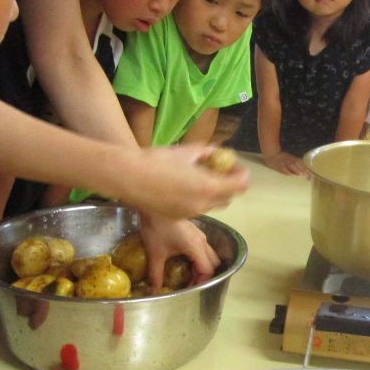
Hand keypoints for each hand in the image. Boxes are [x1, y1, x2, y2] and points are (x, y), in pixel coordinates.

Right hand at [116, 145, 248, 219]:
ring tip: (201, 178)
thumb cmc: (155, 160)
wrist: (127, 177)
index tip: (236, 167)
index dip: (242, 175)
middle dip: (229, 185)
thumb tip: (214, 152)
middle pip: (228, 198)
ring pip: (212, 205)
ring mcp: (190, 214)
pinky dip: (198, 200)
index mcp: (207, 186)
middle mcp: (202, 204)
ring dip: (213, 193)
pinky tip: (184, 187)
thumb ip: (205, 152)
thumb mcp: (185, 151)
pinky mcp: (176, 218)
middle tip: (221, 172)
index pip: (240, 185)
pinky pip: (196, 209)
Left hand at [139, 215, 220, 289]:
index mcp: (196, 247)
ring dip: (202, 266)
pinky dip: (199, 258)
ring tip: (187, 273)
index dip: (200, 282)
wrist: (153, 205)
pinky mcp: (195, 232)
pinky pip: (204, 249)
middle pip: (213, 264)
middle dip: (203, 276)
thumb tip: (153, 290)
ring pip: (210, 256)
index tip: (188, 288)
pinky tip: (184, 260)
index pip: (208, 270)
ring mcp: (200, 235)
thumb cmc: (156, 227)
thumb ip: (156, 275)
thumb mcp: (155, 253)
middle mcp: (202, 241)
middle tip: (189, 282)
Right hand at [263, 151, 307, 176]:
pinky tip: (290, 175)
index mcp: (292, 158)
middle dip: (302, 169)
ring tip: (301, 175)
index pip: (300, 162)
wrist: (271, 153)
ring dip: (296, 170)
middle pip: (297, 164)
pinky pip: (283, 168)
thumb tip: (304, 170)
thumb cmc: (281, 157)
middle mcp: (289, 159)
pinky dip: (287, 171)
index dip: (305, 167)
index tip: (309, 173)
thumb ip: (296, 162)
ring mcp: (284, 162)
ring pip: (291, 165)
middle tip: (307, 175)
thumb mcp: (289, 158)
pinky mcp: (278, 165)